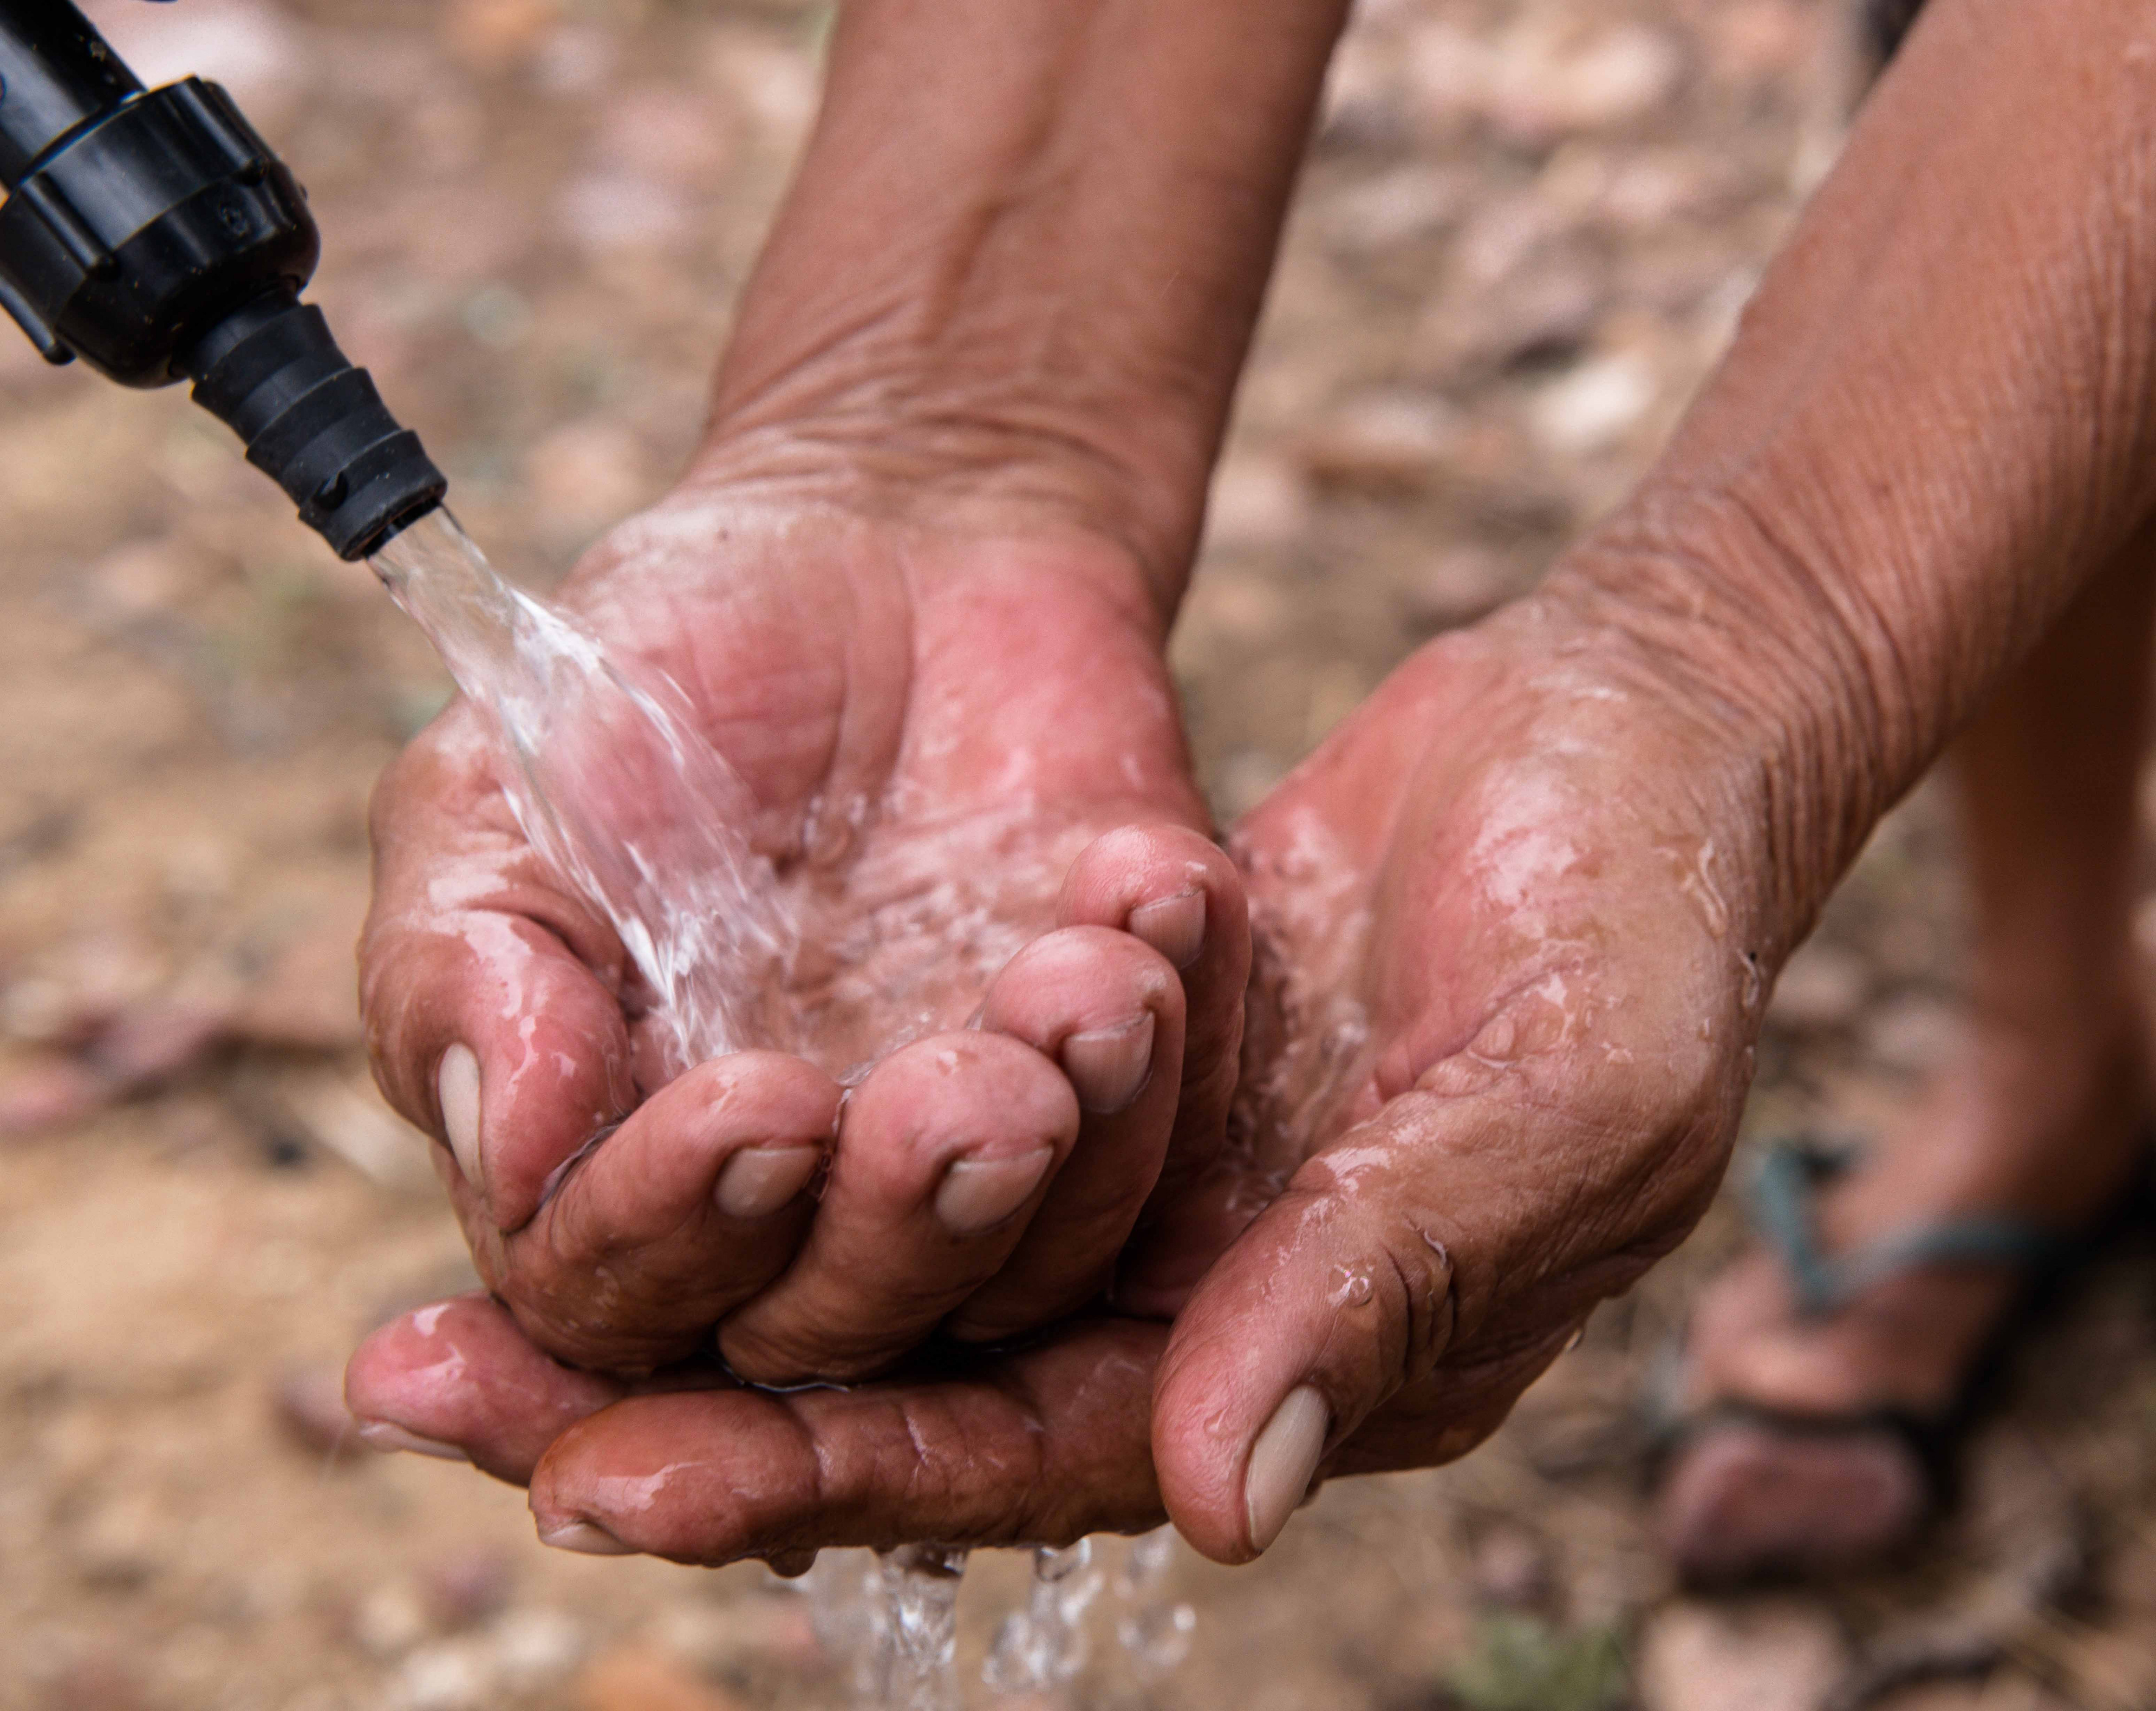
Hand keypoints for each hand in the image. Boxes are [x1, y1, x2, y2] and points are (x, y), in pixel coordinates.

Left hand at [348, 576, 1787, 1565]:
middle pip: (917, 1401)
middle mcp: (1217, 1314)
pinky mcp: (1115, 1077)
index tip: (606, 1482)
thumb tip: (1224, 1496)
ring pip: (887, 1285)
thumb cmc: (1643, 921)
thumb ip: (1390, 1282)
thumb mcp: (1560, 1098)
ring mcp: (1158, 1195)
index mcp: (1329, 1364)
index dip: (830, 1474)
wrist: (1637, 735)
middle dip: (692, 1413)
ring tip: (450, 1304)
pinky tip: (611, 1138)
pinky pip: (915, 1140)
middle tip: (437, 1402)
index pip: (1041, 1456)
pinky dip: (772, 1155)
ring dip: (688, 1289)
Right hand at [359, 475, 1249, 1384]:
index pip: (623, 1294)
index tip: (761, 1103)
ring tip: (1092, 994)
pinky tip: (1159, 890)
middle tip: (970, 1101)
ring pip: (1038, 1266)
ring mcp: (983, 1162)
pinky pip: (1186, 1135)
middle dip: (907, 1226)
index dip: (679, 1226)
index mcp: (617, 1176)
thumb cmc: (656, 680)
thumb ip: (469, 969)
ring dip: (1081, 1149)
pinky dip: (1189, 1029)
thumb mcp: (503, 792)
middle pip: (843, 1326)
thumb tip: (505, 1142)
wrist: (880, 543)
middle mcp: (801, 1213)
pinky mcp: (1137, 1088)